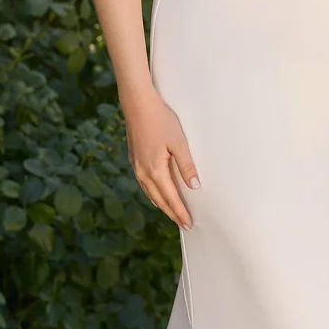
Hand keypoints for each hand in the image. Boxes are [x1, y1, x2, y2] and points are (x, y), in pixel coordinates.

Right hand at [125, 88, 197, 229]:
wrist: (138, 104)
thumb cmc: (161, 120)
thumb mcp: (179, 143)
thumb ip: (186, 166)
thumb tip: (194, 186)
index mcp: (155, 171)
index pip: (171, 198)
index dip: (180, 212)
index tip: (189, 224)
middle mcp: (143, 172)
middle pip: (159, 200)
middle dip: (172, 213)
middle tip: (184, 224)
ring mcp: (136, 166)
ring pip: (150, 193)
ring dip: (162, 205)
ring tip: (173, 213)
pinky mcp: (134, 159)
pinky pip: (144, 184)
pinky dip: (153, 194)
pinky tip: (157, 194)